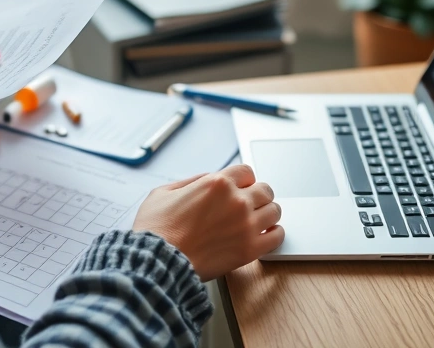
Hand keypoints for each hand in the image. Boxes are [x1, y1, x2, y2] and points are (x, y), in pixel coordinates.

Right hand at [132, 165, 283, 281]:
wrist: (157, 261)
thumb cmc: (156, 229)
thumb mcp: (165, 192)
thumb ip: (191, 181)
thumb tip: (207, 179)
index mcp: (217, 183)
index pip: (247, 172)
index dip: (244, 180)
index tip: (241, 188)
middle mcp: (237, 201)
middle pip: (265, 190)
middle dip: (258, 196)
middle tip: (250, 205)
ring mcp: (246, 225)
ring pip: (274, 211)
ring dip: (267, 214)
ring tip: (257, 221)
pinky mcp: (250, 249)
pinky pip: (277, 236)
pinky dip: (273, 234)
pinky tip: (264, 235)